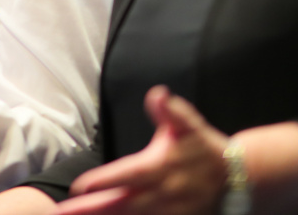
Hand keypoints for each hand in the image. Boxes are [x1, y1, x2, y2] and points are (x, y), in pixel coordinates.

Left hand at [56, 86, 229, 214]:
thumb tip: (158, 94)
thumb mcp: (189, 125)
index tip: (78, 187)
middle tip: (62, 212)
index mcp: (161, 168)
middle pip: (121, 204)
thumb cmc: (205, 148)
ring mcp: (168, 212)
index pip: (127, 176)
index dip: (103, 182)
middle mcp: (162, 194)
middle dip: (91, 209)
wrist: (235, 178)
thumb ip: (172, 112)